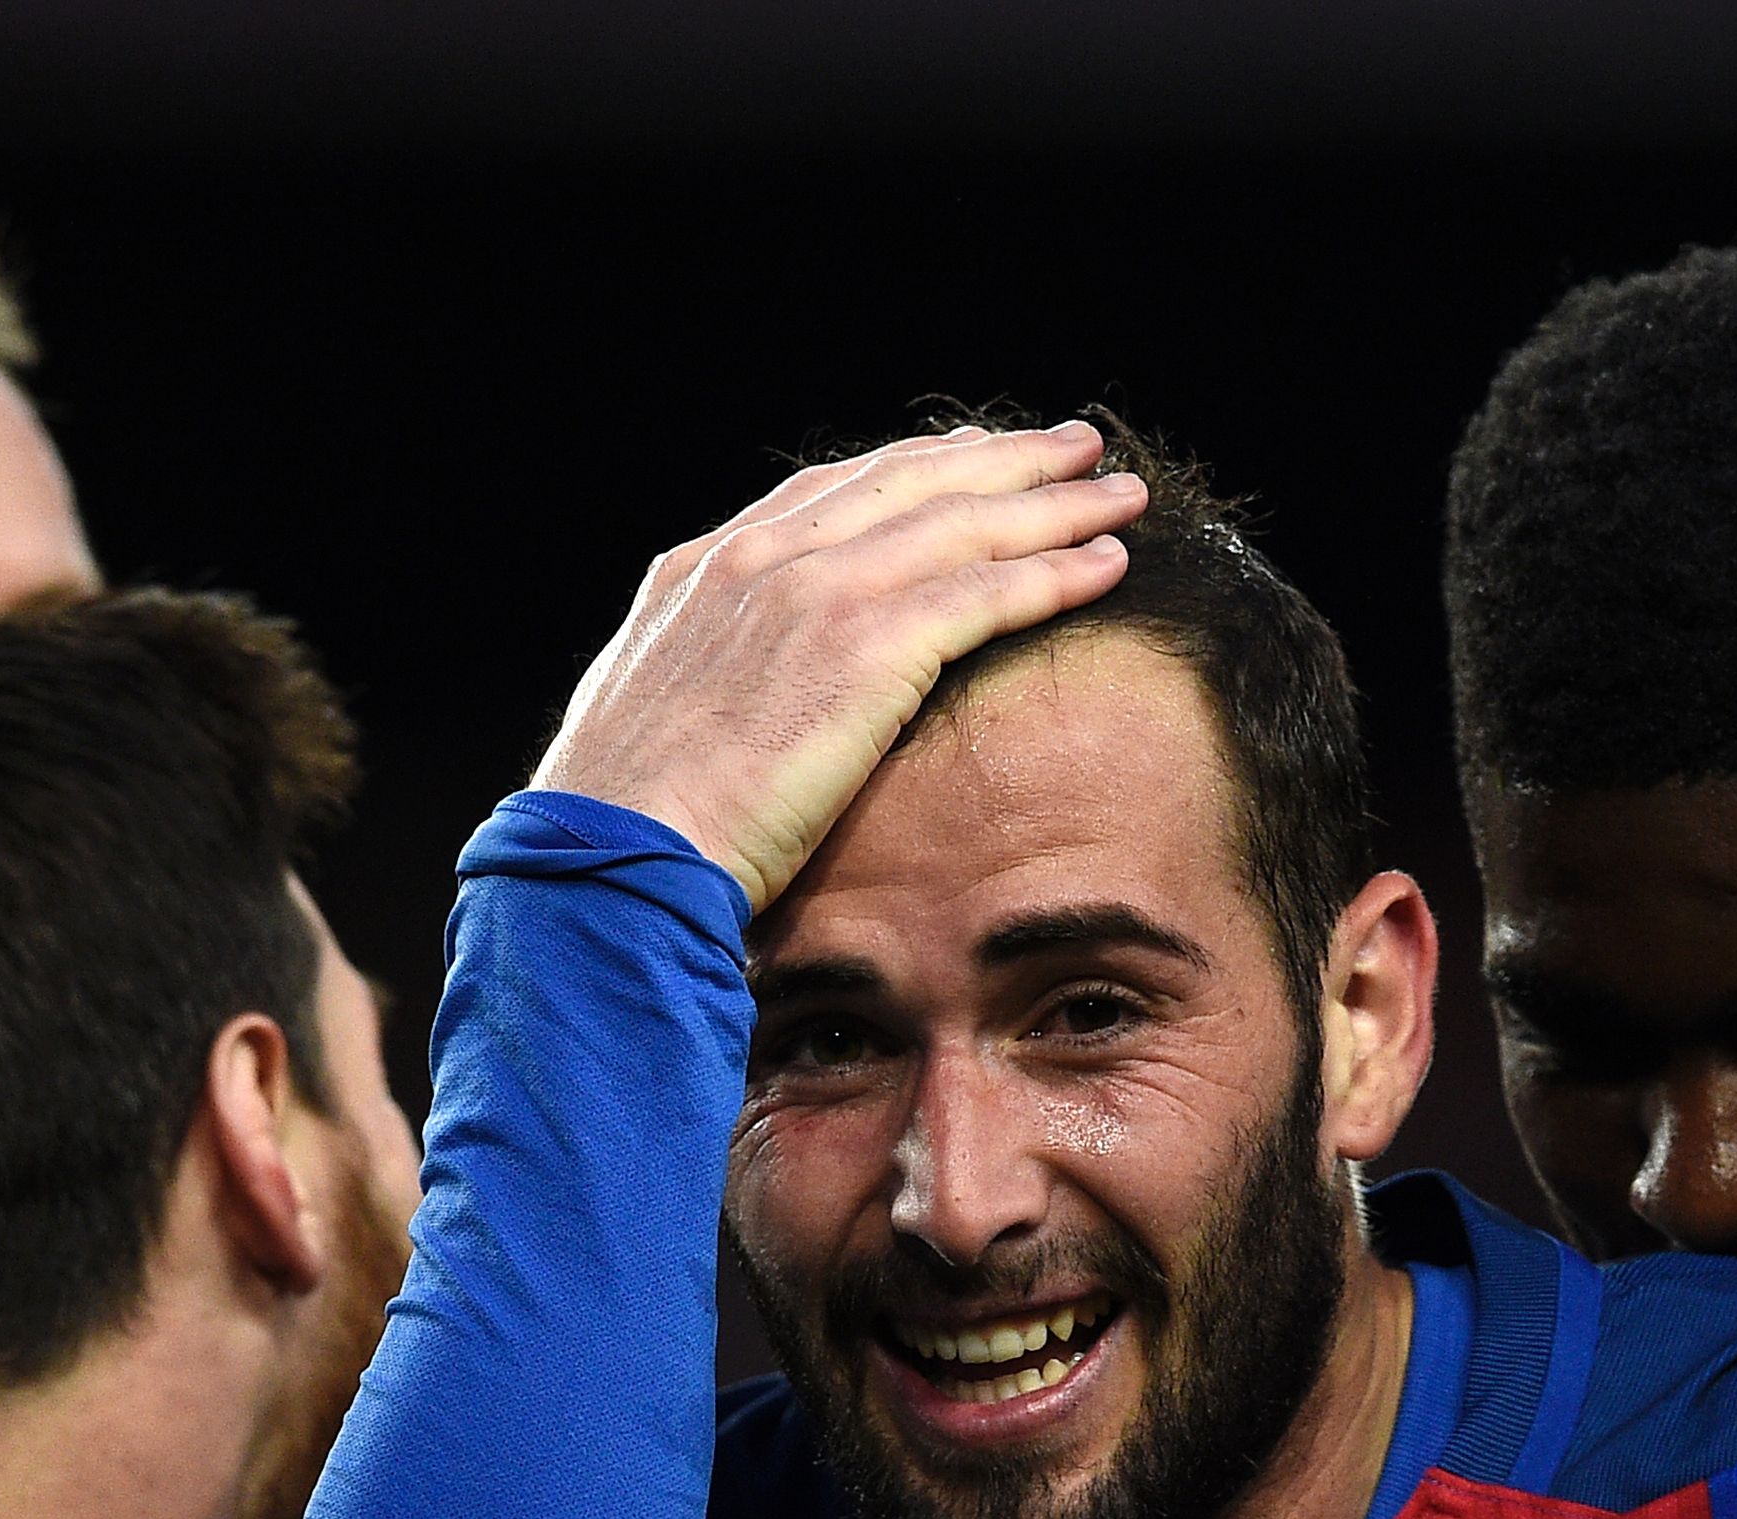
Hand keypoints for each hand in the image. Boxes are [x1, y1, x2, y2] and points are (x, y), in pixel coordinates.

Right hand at [533, 423, 1145, 910]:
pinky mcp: (867, 647)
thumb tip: (737, 707)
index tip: (974, 458)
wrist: (616, 855)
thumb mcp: (653, 724)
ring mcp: (815, 593)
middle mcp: (762, 560)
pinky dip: (1056, 571)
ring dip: (1055, 504)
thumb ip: (709, 684)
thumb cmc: (629, 827)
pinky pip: (987, 592)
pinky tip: (1110, 563)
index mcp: (705, 570)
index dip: (916, 469)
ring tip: (1120, 494)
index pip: (831, 491)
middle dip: (1002, 459)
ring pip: (963, 523)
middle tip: (1075, 446)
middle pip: (909, 482)